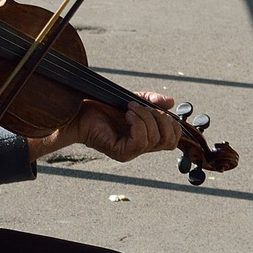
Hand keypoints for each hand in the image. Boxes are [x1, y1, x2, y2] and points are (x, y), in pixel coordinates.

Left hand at [31, 92, 182, 163]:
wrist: (79, 112)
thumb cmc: (102, 107)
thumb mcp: (133, 100)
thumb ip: (152, 101)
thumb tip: (171, 102)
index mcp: (145, 137)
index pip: (172, 140)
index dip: (172, 123)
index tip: (157, 108)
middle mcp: (140, 147)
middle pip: (168, 142)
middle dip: (161, 120)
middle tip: (144, 107)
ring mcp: (130, 152)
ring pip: (153, 139)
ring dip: (145, 118)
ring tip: (130, 108)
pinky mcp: (120, 152)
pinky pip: (139, 141)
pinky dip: (137, 124)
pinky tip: (127, 115)